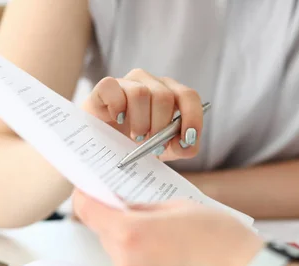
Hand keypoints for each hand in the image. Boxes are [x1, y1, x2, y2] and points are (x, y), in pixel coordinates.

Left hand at [73, 190, 262, 265]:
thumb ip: (147, 208)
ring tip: (171, 240)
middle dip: (119, 222)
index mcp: (132, 234)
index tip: (90, 192)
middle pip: (106, 235)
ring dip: (136, 246)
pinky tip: (178, 260)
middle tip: (144, 213)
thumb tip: (127, 208)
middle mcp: (128, 264)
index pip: (88, 211)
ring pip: (124, 257)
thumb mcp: (183, 207)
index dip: (86, 197)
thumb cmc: (223, 239)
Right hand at [81, 69, 202, 161]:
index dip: (192, 117)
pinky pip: (113, 88)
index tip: (188, 138)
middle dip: (161, 126)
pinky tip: (117, 120)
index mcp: (172, 94)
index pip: (189, 96)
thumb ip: (184, 147)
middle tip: (153, 144)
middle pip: (164, 97)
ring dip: (140, 122)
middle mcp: (152, 83)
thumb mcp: (167, 150)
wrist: (107, 147)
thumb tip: (186, 142)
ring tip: (136, 136)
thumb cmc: (141, 144)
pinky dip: (117, 108)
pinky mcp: (106, 86)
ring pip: (141, 93)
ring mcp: (129, 82)